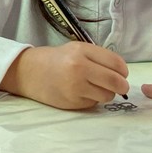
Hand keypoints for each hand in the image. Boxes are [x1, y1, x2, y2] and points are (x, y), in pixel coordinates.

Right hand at [2, 43, 128, 109]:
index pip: (116, 63)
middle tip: (120, 86)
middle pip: (115, 81)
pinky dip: (92, 99)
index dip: (123, 71)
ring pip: (107, 95)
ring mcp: (75, 87)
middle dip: (122, 86)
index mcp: (82, 51)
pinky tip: (81, 93)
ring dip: (107, 94)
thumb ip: (98, 58)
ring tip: (96, 88)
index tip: (121, 73)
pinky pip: (93, 103)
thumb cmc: (55, 59)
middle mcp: (79, 68)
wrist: (29, 72)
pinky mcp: (71, 102)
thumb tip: (122, 74)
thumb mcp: (76, 49)